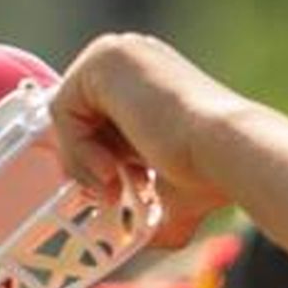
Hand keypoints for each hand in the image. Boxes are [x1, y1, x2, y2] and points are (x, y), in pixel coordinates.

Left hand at [49, 33, 259, 248]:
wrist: (226, 154)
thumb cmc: (209, 172)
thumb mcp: (169, 187)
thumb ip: (146, 196)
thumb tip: (148, 236)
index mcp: (146, 77)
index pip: (91, 119)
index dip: (95, 159)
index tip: (114, 190)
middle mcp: (131, 54)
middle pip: (75, 116)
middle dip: (86, 160)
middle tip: (112, 190)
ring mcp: (117, 51)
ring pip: (66, 115)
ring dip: (83, 159)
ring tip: (116, 181)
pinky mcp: (103, 59)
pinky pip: (61, 109)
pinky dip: (78, 148)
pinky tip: (111, 167)